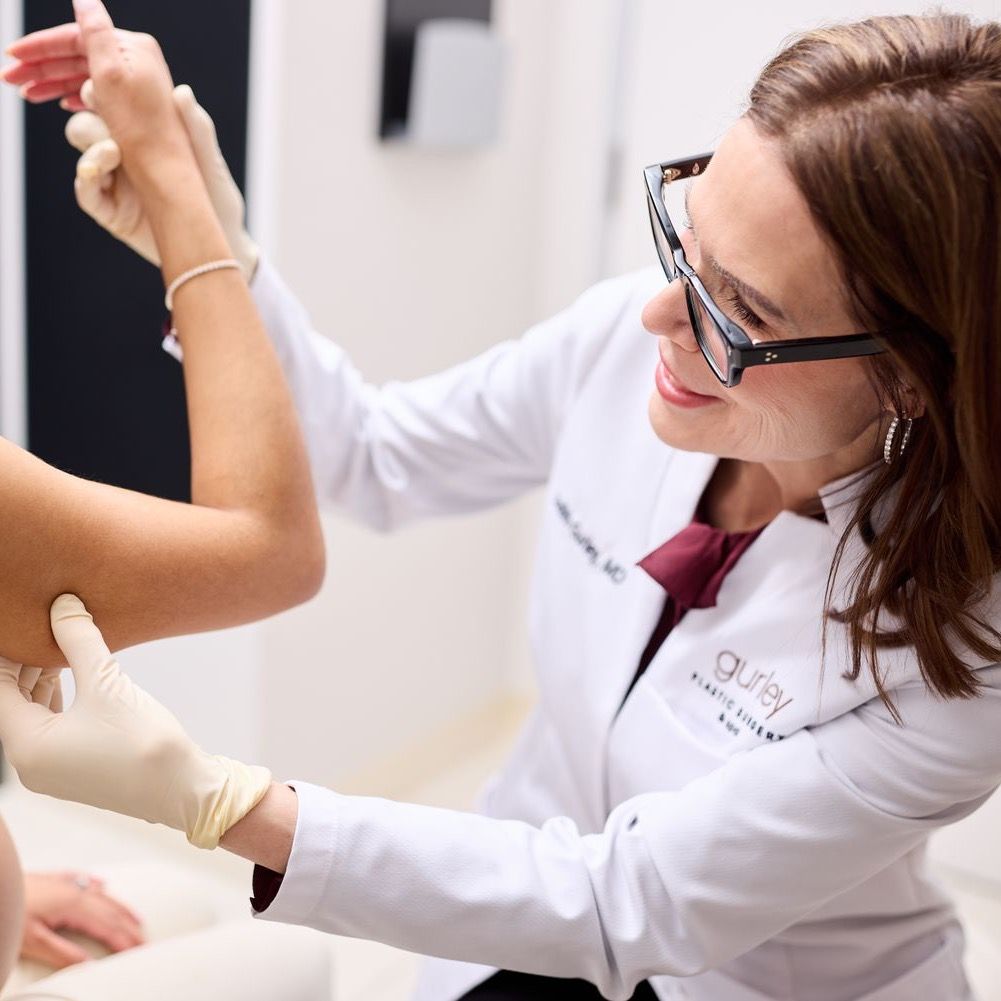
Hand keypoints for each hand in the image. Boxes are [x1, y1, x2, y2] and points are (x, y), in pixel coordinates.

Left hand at [0, 595, 271, 849]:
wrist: (184, 789)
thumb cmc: (144, 743)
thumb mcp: (108, 683)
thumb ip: (80, 641)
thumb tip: (64, 605)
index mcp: (25, 746)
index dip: (10, 652)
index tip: (26, 623)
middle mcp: (29, 763)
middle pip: (11, 702)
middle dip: (26, 663)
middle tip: (43, 626)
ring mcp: (51, 770)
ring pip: (31, 714)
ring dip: (42, 680)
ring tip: (60, 645)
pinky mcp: (73, 769)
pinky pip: (50, 728)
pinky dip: (56, 699)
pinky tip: (76, 676)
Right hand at [2, 1, 187, 165]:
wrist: (168, 171)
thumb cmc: (141, 128)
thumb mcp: (110, 73)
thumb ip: (95, 30)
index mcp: (132, 48)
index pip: (75, 37)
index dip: (41, 46)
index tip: (12, 55)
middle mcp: (137, 62)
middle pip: (78, 57)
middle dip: (41, 67)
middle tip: (9, 78)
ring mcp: (138, 85)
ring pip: (85, 77)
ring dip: (53, 84)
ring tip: (27, 94)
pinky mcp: (137, 108)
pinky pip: (98, 95)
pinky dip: (76, 97)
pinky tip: (61, 105)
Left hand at [21, 872, 144, 968]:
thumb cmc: (8, 911)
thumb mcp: (33, 941)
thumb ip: (63, 953)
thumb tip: (88, 964)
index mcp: (74, 906)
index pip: (107, 927)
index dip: (124, 940)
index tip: (139, 950)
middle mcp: (76, 891)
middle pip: (111, 911)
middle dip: (130, 927)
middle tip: (145, 940)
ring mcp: (67, 883)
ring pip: (103, 895)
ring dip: (121, 908)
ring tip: (136, 919)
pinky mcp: (55, 879)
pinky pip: (85, 881)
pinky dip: (99, 886)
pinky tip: (103, 884)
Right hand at [62, 85, 258, 276]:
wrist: (219, 246)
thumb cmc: (217, 201)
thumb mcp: (211, 164)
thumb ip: (197, 131)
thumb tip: (183, 92)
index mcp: (146, 133)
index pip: (113, 99)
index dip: (104, 85)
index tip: (106, 80)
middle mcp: (125, 152)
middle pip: (89, 118)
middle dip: (89, 109)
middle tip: (95, 104)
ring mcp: (115, 180)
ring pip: (83, 147)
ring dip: (90, 142)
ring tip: (113, 150)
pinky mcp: (111, 211)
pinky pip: (85, 190)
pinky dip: (87, 177)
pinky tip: (99, 172)